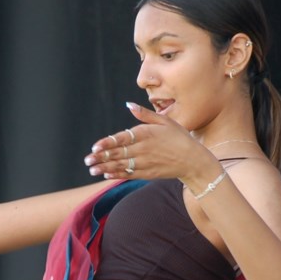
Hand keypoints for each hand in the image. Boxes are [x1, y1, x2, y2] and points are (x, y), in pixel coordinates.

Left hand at [83, 102, 216, 182]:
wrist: (192, 160)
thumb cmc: (179, 137)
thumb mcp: (164, 121)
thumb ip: (145, 114)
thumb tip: (128, 105)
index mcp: (146, 134)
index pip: (122, 139)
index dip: (107, 144)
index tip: (95, 147)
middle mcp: (143, 149)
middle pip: (118, 154)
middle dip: (101, 157)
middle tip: (87, 160)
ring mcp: (145, 163)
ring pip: (121, 166)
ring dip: (104, 168)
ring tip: (92, 169)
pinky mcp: (147, 174)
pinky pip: (129, 174)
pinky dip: (116, 175)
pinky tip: (106, 174)